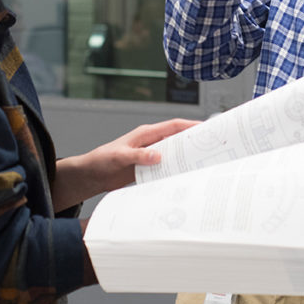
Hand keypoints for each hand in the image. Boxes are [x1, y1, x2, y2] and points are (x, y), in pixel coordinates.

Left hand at [51, 118, 198, 211]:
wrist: (92, 175)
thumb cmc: (101, 160)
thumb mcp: (119, 156)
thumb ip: (138, 155)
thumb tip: (158, 155)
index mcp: (146, 133)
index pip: (173, 126)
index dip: (190, 125)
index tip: (206, 127)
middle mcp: (150, 143)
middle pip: (177, 139)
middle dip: (194, 141)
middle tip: (211, 147)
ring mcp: (149, 156)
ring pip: (173, 154)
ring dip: (185, 158)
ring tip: (202, 164)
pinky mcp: (147, 168)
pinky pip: (165, 167)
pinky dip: (174, 171)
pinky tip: (183, 177)